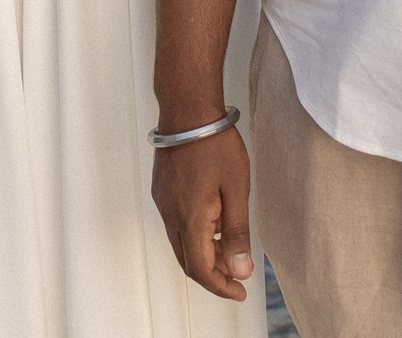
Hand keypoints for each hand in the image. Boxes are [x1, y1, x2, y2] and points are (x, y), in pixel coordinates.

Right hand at [151, 124, 253, 300]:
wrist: (188, 110)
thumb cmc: (215, 144)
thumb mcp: (236, 190)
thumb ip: (236, 233)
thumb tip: (239, 269)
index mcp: (190, 218)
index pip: (201, 269)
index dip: (220, 287)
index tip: (239, 291)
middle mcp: (170, 214)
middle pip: (187, 261)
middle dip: (212, 275)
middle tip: (236, 278)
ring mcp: (163, 202)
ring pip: (180, 243)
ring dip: (203, 254)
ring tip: (230, 248)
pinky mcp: (162, 191)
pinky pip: (176, 224)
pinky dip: (194, 234)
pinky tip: (214, 222)